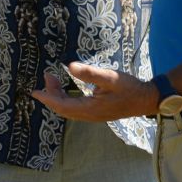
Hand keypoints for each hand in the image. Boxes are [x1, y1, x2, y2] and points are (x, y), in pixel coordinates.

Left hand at [30, 63, 157, 121]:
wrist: (147, 99)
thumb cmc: (130, 88)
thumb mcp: (109, 77)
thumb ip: (89, 73)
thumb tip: (69, 67)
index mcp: (91, 109)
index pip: (62, 106)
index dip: (47, 98)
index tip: (34, 92)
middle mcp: (90, 115)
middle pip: (63, 108)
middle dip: (51, 94)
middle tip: (47, 76)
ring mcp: (94, 115)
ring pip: (69, 108)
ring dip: (58, 96)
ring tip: (53, 79)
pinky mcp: (97, 112)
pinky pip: (76, 108)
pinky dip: (67, 98)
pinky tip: (66, 88)